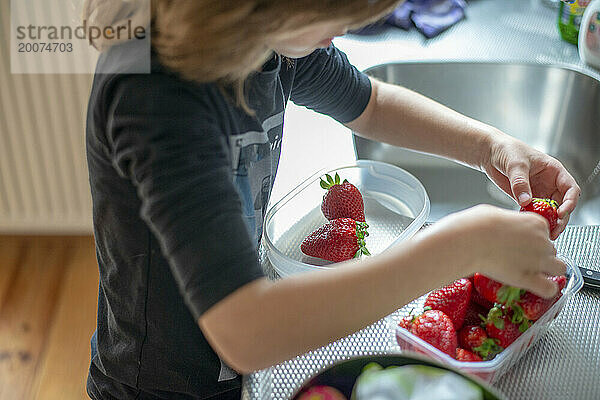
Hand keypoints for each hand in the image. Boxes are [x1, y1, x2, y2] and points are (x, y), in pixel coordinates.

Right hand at [426, 205, 565, 297]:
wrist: (469, 239)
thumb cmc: (476, 224)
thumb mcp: (496, 214)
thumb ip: (510, 222)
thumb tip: (506, 226)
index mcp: (536, 223)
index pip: (545, 234)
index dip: (533, 240)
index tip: (522, 244)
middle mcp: (542, 241)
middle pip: (551, 250)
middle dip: (540, 255)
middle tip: (521, 259)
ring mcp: (538, 260)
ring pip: (559, 268)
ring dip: (548, 271)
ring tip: (533, 273)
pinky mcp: (529, 278)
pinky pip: (549, 288)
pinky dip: (545, 289)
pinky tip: (537, 287)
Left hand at [482, 134, 580, 238]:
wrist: (491, 153)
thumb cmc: (508, 150)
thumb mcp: (515, 164)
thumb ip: (520, 182)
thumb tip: (526, 201)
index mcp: (554, 171)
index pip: (570, 188)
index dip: (569, 202)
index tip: (561, 213)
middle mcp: (549, 183)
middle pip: (562, 204)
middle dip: (560, 218)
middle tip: (554, 230)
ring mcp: (539, 192)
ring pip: (550, 210)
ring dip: (548, 221)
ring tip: (545, 233)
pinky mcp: (526, 198)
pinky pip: (534, 212)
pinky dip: (533, 219)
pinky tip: (530, 225)